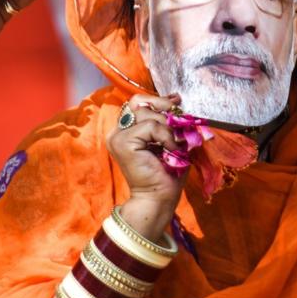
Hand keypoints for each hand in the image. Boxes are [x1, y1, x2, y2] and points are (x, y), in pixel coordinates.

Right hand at [106, 94, 186, 237]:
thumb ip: (168, 122)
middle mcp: (118, 132)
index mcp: (126, 131)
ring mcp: (117, 137)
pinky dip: (166, 137)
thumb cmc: (167, 173)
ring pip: (146, 114)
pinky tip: (171, 150)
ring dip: (167, 128)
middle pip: (139, 103)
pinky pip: (150, 127)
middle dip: (163, 107)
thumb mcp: (170, 140)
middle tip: (179, 119)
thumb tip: (176, 101)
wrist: (159, 197)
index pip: (138, 103)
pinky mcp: (122, 142)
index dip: (157, 99)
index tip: (176, 100)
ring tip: (174, 145)